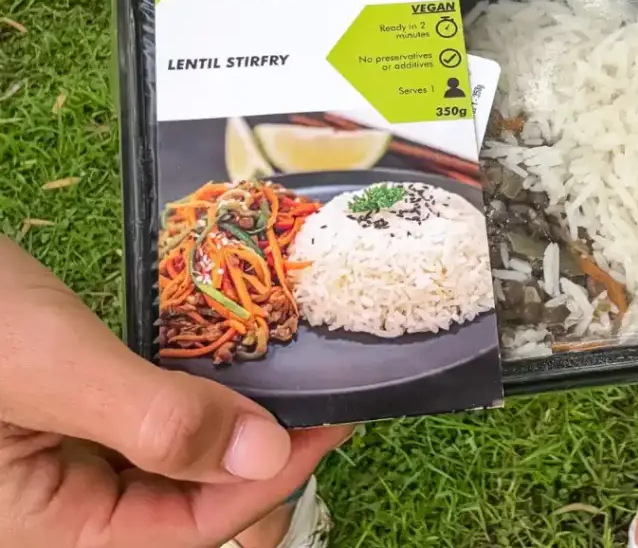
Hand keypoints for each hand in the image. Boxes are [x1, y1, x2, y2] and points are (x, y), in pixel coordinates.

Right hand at [0, 237, 351, 547]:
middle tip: (318, 398)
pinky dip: (187, 397)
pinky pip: (139, 424)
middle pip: (179, 507)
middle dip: (254, 459)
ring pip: (165, 463)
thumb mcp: (52, 369)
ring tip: (286, 379)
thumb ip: (156, 421)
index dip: (271, 481)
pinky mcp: (61, 418)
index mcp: (42, 530)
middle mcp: (51, 510)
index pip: (185, 532)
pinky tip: (224, 363)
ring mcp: (55, 463)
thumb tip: (262, 455)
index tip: (337, 423)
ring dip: (227, 426)